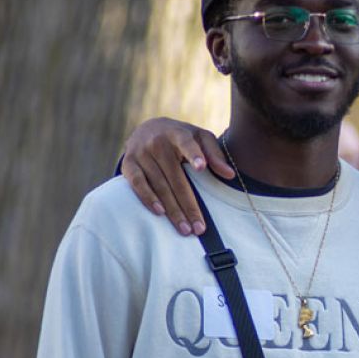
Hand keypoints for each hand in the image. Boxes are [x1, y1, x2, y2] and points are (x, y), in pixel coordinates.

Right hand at [120, 117, 231, 235]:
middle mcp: (156, 142)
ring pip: (158, 185)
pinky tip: (160, 212)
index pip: (186, 144)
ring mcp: (140, 153)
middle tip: (199, 227)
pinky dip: (147, 198)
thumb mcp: (201, 138)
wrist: (148, 129)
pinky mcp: (128, 164)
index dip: (194, 154)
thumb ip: (215, 154)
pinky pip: (137, 184)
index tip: (201, 167)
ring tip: (184, 228)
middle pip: (175, 177)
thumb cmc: (182, 138)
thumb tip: (230, 175)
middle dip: (188, 204)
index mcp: (177, 134)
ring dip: (172, 209)